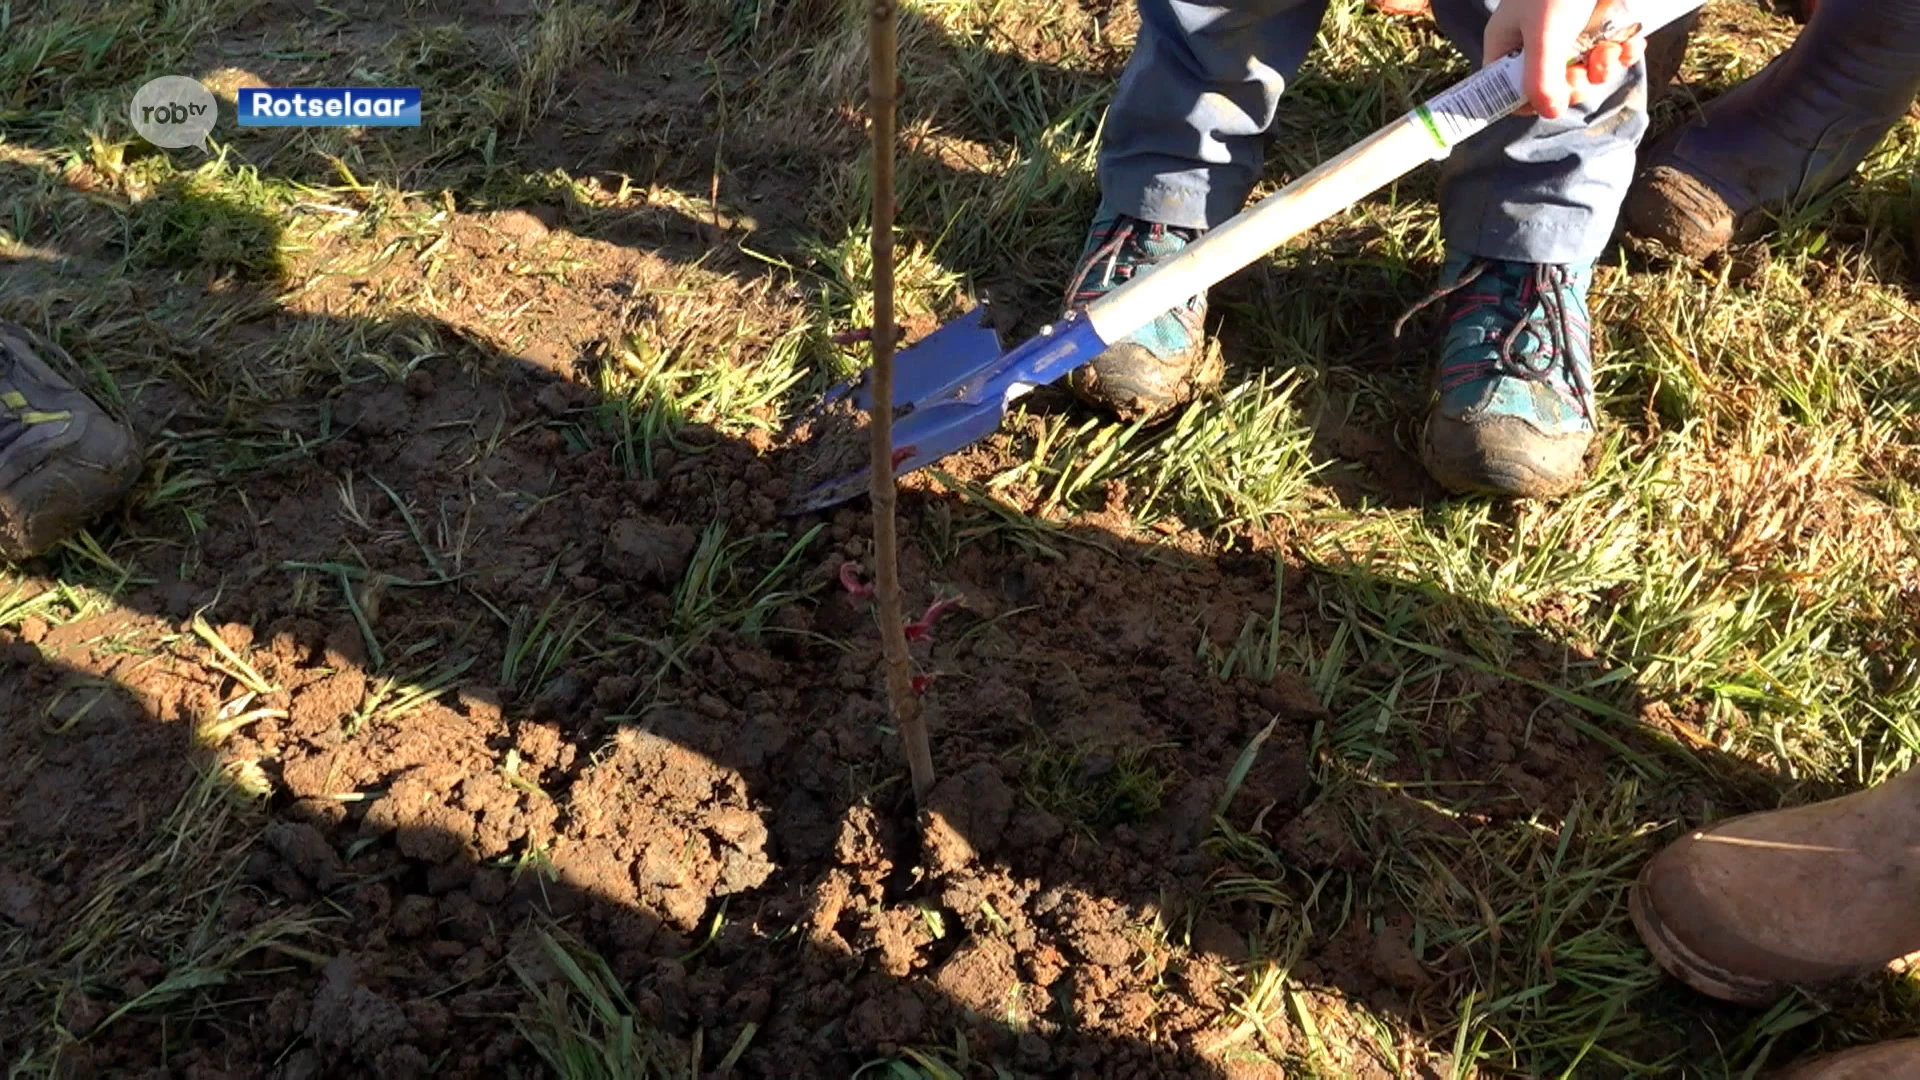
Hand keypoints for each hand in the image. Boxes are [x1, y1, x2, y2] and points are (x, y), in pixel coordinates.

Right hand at [1484, 0, 1646, 118]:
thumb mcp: (1545, 34)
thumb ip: (1542, 79)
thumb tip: (1549, 113)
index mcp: (1508, 42)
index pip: (1505, 89)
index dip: (1528, 101)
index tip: (1550, 98)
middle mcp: (1534, 41)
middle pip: (1550, 85)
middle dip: (1573, 84)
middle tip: (1584, 74)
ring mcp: (1568, 33)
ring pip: (1583, 70)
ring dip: (1602, 68)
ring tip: (1611, 52)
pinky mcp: (1597, 24)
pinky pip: (1607, 51)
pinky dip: (1621, 51)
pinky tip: (1629, 44)